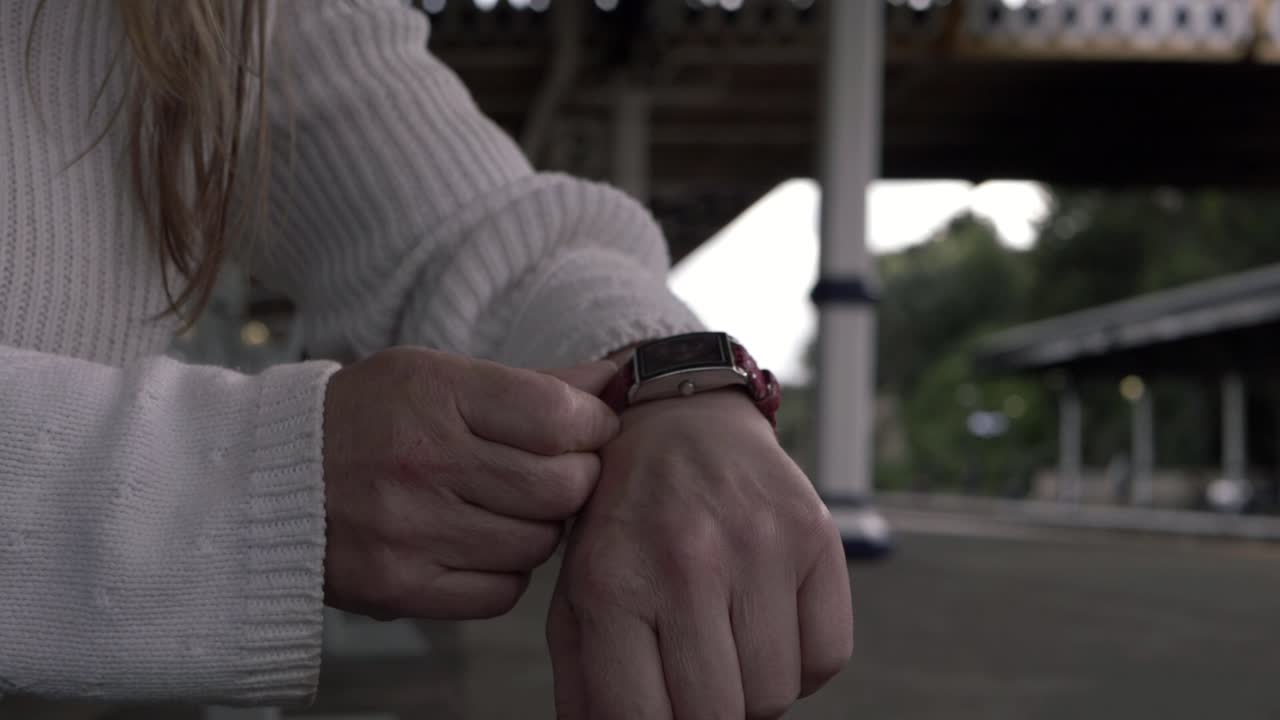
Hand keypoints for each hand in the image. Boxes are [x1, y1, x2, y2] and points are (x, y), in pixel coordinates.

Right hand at [322, 346, 618, 620]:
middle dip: (576, 477)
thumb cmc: (367, 417)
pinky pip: (502, 592)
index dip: (592, 425)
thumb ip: (534, 384)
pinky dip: (507, 570)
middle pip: (561, 486)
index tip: (589, 427)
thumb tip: (616, 379)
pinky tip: (481, 540)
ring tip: (509, 503)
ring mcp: (409, 531)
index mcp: (434, 394)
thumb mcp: (438, 376)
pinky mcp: (400, 589)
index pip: (559, 417)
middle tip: (557, 469)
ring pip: (538, 542)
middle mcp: (422, 462)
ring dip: (541, 525)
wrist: (267, 479)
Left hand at [547, 390, 852, 718]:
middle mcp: (687, 562)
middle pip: (718, 716)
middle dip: (707, 716)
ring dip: (754, 689)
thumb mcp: (578, 591)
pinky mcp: (814, 534)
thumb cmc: (622, 520)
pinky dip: (803, 662)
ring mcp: (758, 545)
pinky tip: (770, 625)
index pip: (641, 719)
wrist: (679, 419)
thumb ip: (584, 682)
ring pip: (778, 694)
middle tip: (695, 682)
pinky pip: (828, 656)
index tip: (662, 713)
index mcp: (612, 583)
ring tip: (728, 643)